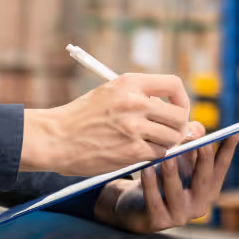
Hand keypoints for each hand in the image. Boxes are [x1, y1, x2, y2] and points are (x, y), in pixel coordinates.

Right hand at [21, 73, 189, 176]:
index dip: (181, 99)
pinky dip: (153, 155)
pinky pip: (159, 154)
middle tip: (169, 132)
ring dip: (165, 143)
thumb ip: (140, 98)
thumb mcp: (110, 93)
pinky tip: (139, 152)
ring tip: (150, 142)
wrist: (56, 137)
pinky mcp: (131, 151)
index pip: (174, 84)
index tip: (177, 109)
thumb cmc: (83, 116)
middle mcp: (134, 102)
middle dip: (179, 126)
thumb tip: (173, 109)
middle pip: (179, 115)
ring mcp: (133, 127)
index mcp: (129, 83)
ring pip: (172, 137)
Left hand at [94, 123, 238, 233]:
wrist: (133, 206)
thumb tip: (196, 128)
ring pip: (176, 192)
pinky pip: (154, 202)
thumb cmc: (160, 177)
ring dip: (172, 171)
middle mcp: (199, 204)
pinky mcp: (159, 222)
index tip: (237, 130)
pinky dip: (150, 185)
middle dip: (203, 158)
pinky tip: (145, 169)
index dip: (229, 149)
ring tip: (166, 154)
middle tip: (199, 139)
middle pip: (204, 179)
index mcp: (207, 188)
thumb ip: (189, 144)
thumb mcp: (177, 159)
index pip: (221, 167)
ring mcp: (180, 216)